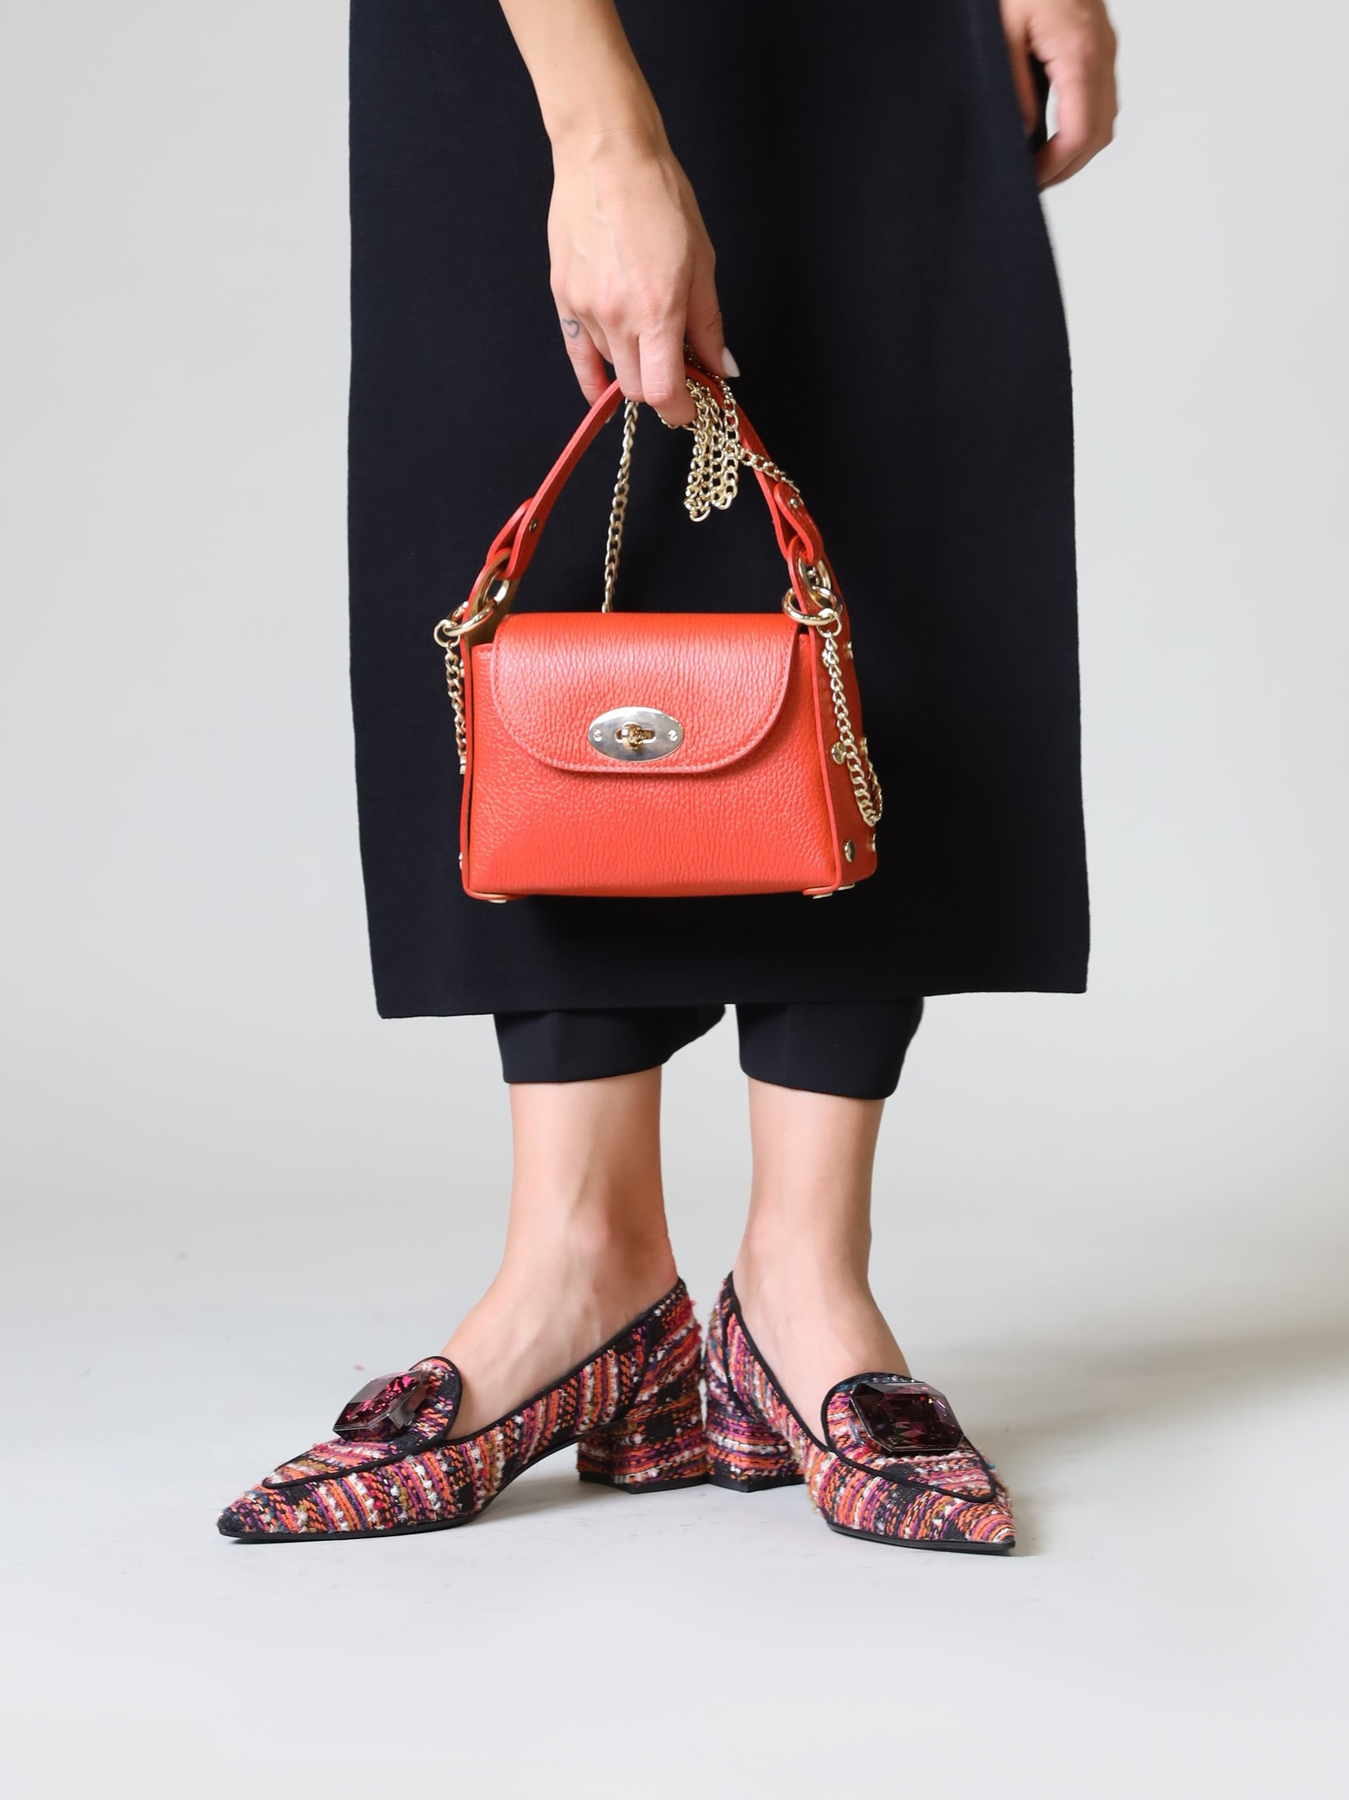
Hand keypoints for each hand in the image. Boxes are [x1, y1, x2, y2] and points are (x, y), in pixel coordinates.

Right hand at [547, 125, 732, 424]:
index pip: (663, 393)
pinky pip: (578, 355)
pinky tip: (604, 383)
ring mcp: (585, 310)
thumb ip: (708, 324)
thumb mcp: (701, 261)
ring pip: (613, 368)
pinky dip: (593, 375)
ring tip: (648, 339)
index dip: (680, 411)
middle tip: (679, 371)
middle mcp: (616, 319)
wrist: (606, 154)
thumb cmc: (658, 196)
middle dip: (661, 390)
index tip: (692, 408)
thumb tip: (721, 369)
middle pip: (637, 389)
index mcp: (657, 311)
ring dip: (634, 366)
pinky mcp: (564, 298)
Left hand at [1000, 0, 1118, 187]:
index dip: (1055, 167)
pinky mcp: (1099, 42)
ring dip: (1078, 148)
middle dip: (1069, 166)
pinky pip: (1101, 95)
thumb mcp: (1002, 34)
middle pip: (1101, 132)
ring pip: (1106, 116)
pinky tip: (1052, 133)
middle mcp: (1102, 52)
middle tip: (1034, 184)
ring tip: (1042, 165)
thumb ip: (1014, 88)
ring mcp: (1106, 46)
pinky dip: (1082, 123)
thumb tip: (1022, 137)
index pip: (1079, 132)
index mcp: (1080, 53)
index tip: (1029, 182)